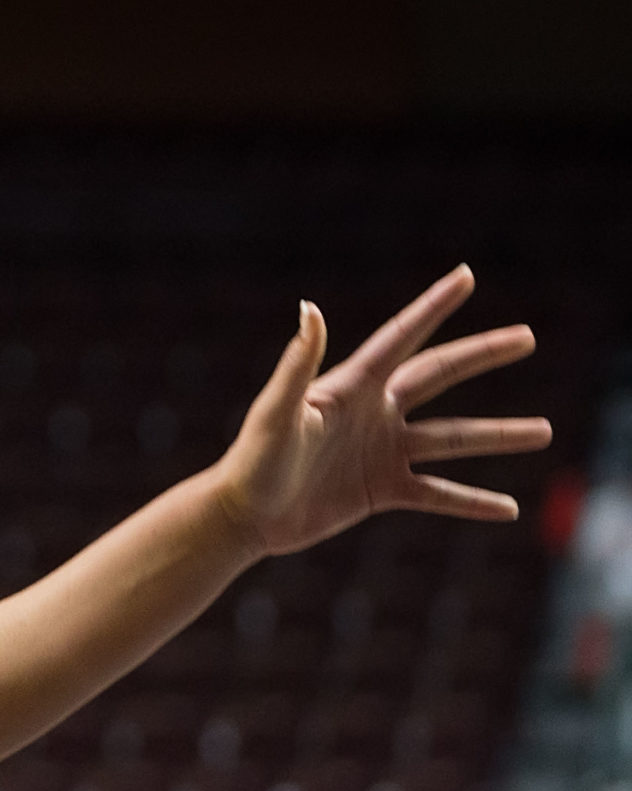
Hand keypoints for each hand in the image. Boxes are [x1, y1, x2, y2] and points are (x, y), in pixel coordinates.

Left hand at [213, 266, 550, 559]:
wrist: (245, 514)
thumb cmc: (254, 458)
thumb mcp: (278, 410)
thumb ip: (299, 363)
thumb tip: (309, 307)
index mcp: (352, 386)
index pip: (402, 337)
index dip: (433, 305)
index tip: (465, 275)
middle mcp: (374, 412)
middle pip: (439, 376)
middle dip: (482, 355)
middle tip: (527, 337)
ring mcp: (382, 451)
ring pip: (452, 438)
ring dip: (498, 435)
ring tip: (546, 430)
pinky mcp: (382, 491)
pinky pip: (438, 494)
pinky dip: (471, 501)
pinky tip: (509, 508)